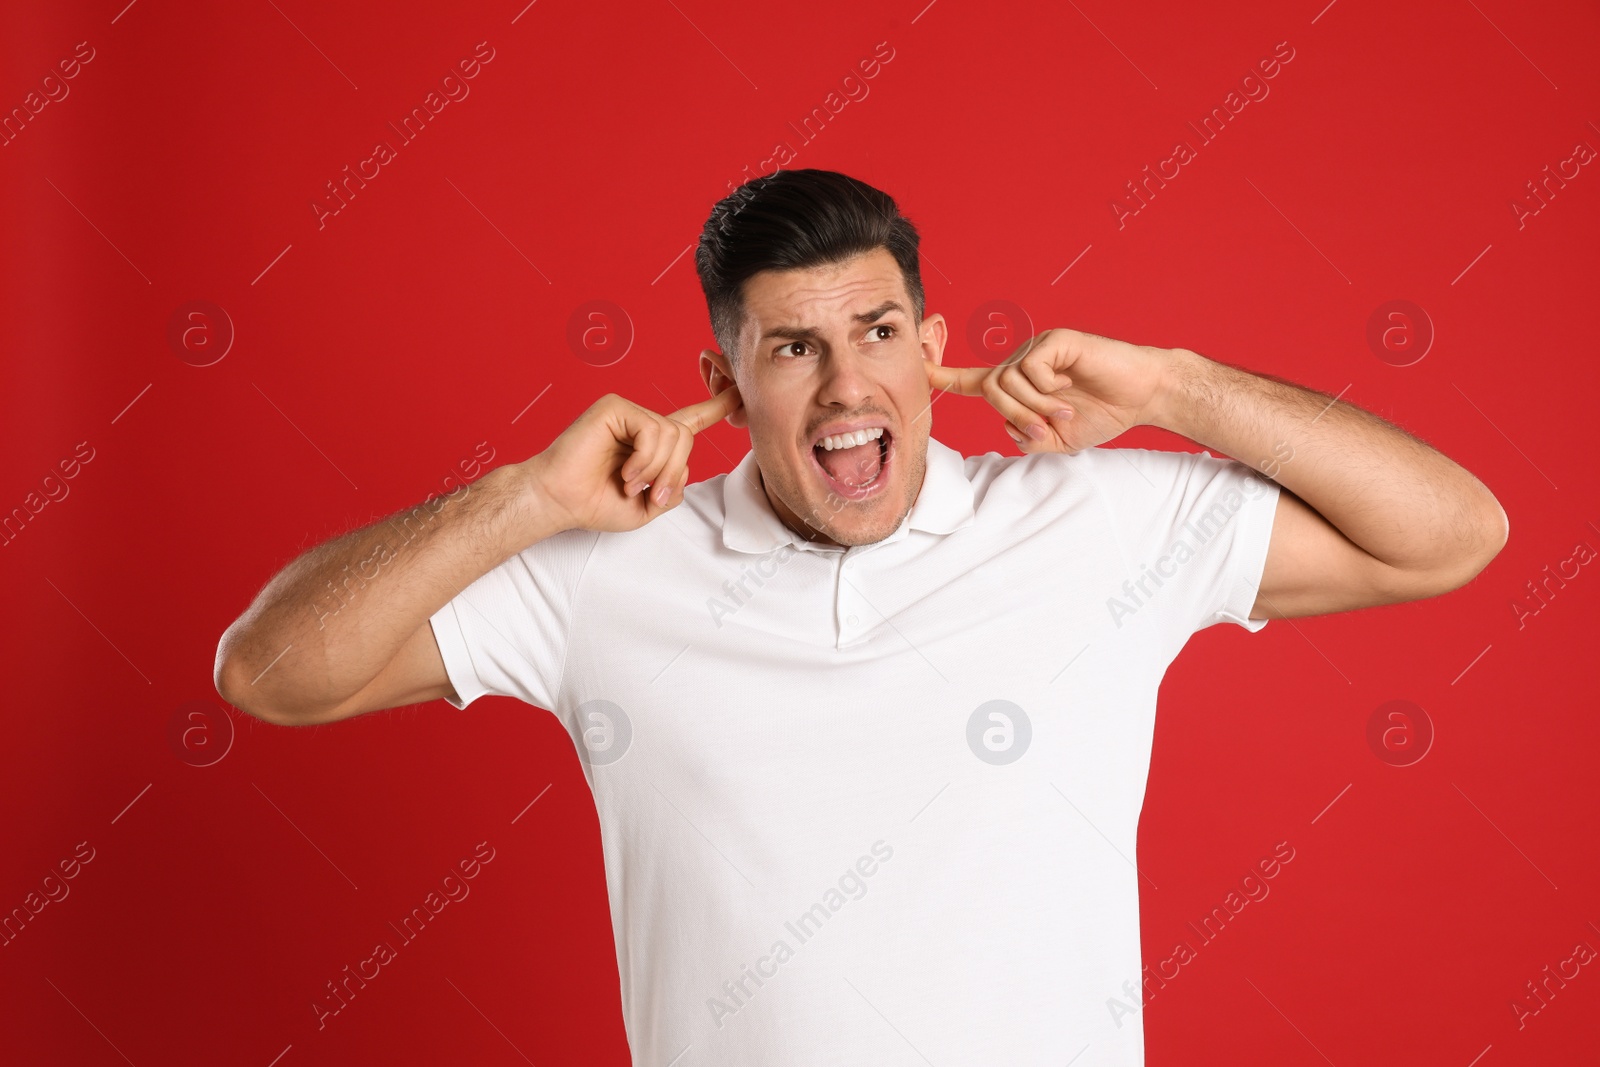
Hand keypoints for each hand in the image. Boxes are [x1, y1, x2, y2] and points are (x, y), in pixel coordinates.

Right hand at [525, 384, 742, 532]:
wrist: (560, 501)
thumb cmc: (595, 503)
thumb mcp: (649, 506)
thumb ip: (675, 488)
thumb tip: (685, 466)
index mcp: (652, 443)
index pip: (693, 420)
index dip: (718, 406)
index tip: (739, 392)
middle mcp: (643, 423)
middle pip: (686, 438)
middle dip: (673, 473)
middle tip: (650, 496)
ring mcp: (629, 412)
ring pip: (673, 436)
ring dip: (657, 470)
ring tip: (631, 485)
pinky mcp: (615, 407)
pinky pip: (653, 430)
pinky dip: (644, 459)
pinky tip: (625, 473)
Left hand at [926, 327, 1179, 452]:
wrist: (1142, 396)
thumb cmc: (1103, 413)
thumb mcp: (1059, 440)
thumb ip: (1030, 438)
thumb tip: (1009, 429)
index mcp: (1019, 385)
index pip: (972, 380)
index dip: (943, 376)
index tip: (917, 368)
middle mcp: (1023, 362)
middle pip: (989, 388)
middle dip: (1013, 415)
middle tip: (1045, 430)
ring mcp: (1038, 348)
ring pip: (1007, 381)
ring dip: (1032, 407)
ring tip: (1063, 415)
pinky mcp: (1055, 340)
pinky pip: (1029, 368)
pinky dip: (1045, 389)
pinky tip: (1068, 392)